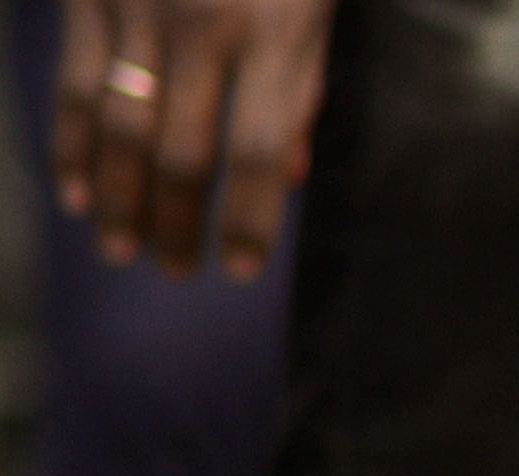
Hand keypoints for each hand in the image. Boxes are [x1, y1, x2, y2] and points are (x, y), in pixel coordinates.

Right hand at [53, 0, 327, 278]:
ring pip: (122, 126)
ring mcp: (141, 9)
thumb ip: (301, 93)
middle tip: (172, 273)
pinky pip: (78, 83)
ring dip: (118, 198)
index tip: (237, 270)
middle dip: (175, 222)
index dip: (246, 218)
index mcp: (278, 36)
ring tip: (120, 250)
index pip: (260, 152)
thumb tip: (288, 179)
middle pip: (183, 151)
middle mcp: (206, 28)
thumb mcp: (311, 13)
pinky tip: (76, 192)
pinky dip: (74, 144)